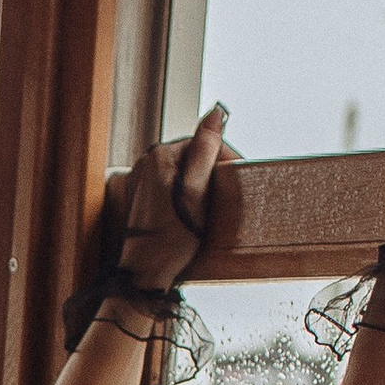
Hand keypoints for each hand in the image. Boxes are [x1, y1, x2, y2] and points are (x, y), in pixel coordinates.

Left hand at [110, 101, 232, 300]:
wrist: (145, 272)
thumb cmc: (172, 236)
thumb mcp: (196, 192)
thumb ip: (205, 151)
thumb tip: (215, 112)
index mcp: (161, 155)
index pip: (205, 143)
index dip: (227, 161)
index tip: (240, 181)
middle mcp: (148, 162)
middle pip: (195, 157)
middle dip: (215, 173)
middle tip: (229, 197)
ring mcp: (144, 179)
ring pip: (187, 172)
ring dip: (204, 185)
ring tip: (214, 207)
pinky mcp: (145, 196)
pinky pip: (176, 186)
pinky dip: (190, 195)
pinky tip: (196, 214)